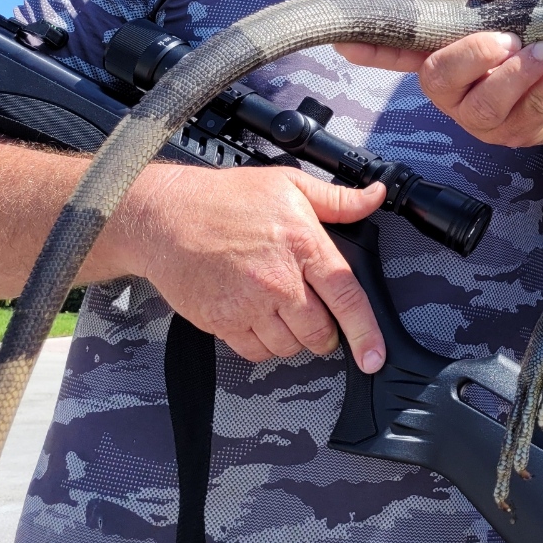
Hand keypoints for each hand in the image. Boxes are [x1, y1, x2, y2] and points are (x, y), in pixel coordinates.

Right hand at [120, 164, 386, 368]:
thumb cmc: (227, 198)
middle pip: (318, 331)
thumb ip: (338, 200)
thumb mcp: (290, 185)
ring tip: (287, 314)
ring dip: (296, 339)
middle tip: (319, 317)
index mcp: (303, 245)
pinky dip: (265, 346)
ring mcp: (249, 305)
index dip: (365, 333)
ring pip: (289, 346)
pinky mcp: (222, 322)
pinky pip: (256, 352)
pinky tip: (261, 322)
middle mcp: (279, 280)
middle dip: (326, 332)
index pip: (346, 297)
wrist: (166, 217)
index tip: (374, 357)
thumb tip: (376, 197)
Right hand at [336, 0, 542, 173]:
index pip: (400, 54)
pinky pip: (534, 109)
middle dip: (475, 56)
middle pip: (444, 80)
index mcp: (441, 60)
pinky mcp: (517, 133)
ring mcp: (483, 119)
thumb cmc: (525, 39)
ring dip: (521, 73)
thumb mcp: (509, 12)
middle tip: (508, 40)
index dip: (374, 50)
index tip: (345, 44)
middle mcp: (453, 94)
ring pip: (490, 102)